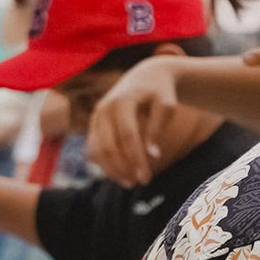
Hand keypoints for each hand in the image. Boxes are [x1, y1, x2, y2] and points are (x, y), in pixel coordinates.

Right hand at [85, 56, 184, 183]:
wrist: (146, 76)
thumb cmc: (160, 92)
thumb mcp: (166, 106)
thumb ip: (158, 128)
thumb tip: (153, 155)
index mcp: (122, 100)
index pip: (127, 135)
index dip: (136, 158)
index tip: (146, 178)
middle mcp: (104, 107)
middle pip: (109, 145)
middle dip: (123, 168)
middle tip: (140, 182)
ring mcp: (96, 116)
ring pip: (97, 149)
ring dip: (111, 169)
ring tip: (130, 183)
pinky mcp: (94, 123)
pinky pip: (93, 148)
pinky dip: (104, 164)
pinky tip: (120, 174)